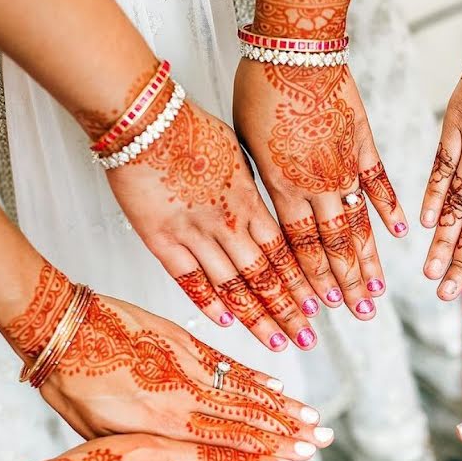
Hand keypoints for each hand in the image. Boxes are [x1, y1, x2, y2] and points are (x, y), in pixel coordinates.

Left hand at [4, 263, 333, 459]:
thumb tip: (172, 460)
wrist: (58, 326)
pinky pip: (227, 363)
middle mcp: (181, 395)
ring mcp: (186, 364)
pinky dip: (254, 376)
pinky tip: (276, 386)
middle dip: (286, 434)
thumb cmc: (69, 382)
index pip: (222, 446)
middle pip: (244, 419)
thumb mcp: (99, 431)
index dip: (262, 457)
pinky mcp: (184, 340)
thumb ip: (144, 446)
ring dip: (280, 406)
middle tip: (319, 442)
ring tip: (310, 418)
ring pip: (242, 391)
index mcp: (158, 424)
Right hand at [107, 97, 318, 351]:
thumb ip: (249, 188)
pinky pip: (189, 278)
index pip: (285, 252)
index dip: (303, 282)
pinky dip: (209, 302)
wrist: (143, 118)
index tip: (318, 304)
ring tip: (280, 342)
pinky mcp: (160, 238)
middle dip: (290, 310)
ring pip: (234, 285)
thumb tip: (261, 205)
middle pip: (266, 276)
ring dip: (258, 316)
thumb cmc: (189, 126)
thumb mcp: (236, 153)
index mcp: (250, 199)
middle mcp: (228, 222)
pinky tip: (227, 322)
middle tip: (309, 336)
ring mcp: (194, 233)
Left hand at [234, 59, 407, 320]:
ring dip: (368, 261)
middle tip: (359, 316)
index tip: (324, 307)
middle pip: (334, 247)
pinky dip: (391, 208)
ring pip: (359, 225)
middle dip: (346, 286)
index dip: (314, 281)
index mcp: (283, 188)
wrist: (292, 49)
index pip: (301, 248)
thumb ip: (266, 185)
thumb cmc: (259, 89)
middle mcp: (316, 185)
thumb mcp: (246, 145)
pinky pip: (380, 182)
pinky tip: (402, 233)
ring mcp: (344, 167)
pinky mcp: (363, 144)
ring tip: (379, 292)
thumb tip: (270, 215)